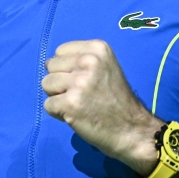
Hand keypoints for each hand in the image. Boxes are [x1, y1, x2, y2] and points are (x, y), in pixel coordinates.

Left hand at [43, 40, 161, 176]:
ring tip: (78, 104)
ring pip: (46, 84)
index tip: (83, 80)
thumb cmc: (117, 99)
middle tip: (81, 94)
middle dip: (60, 81)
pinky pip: (48, 105)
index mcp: (97, 48)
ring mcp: (79, 82)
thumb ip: (82, 60)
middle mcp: (88, 61)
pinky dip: (58, 113)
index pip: (60, 51)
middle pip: (51, 66)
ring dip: (58, 97)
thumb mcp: (105, 67)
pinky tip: (76, 115)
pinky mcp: (71, 103)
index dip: (67, 68)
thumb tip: (49, 63)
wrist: (133, 129)